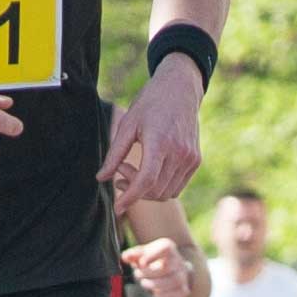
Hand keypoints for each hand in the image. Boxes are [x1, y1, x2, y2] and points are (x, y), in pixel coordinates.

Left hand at [104, 56, 206, 206]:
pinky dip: (160, 187)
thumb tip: (100, 178)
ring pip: (167, 193)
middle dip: (133, 190)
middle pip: (155, 190)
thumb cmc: (150, 103)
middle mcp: (179, 153)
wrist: (180, 89)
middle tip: (119, 174)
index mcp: (160, 142)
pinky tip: (149, 172)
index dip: (130, 197)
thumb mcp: (127, 124)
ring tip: (131, 172)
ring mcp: (190, 159)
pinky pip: (177, 186)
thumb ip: (114, 153)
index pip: (146, 181)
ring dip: (146, 191)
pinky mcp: (196, 161)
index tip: (117, 208)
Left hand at [122, 237, 197, 296]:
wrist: (173, 270)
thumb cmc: (154, 261)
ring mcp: (182, 275)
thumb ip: (133, 254)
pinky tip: (155, 291)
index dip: (152, 256)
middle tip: (139, 274)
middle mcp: (178, 261)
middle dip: (148, 273)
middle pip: (165, 267)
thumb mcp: (143, 254)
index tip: (141, 263)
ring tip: (145, 283)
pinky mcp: (184, 289)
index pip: (165, 248)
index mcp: (168, 248)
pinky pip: (175, 294)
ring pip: (171, 281)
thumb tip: (125, 257)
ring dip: (153, 284)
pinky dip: (162, 294)